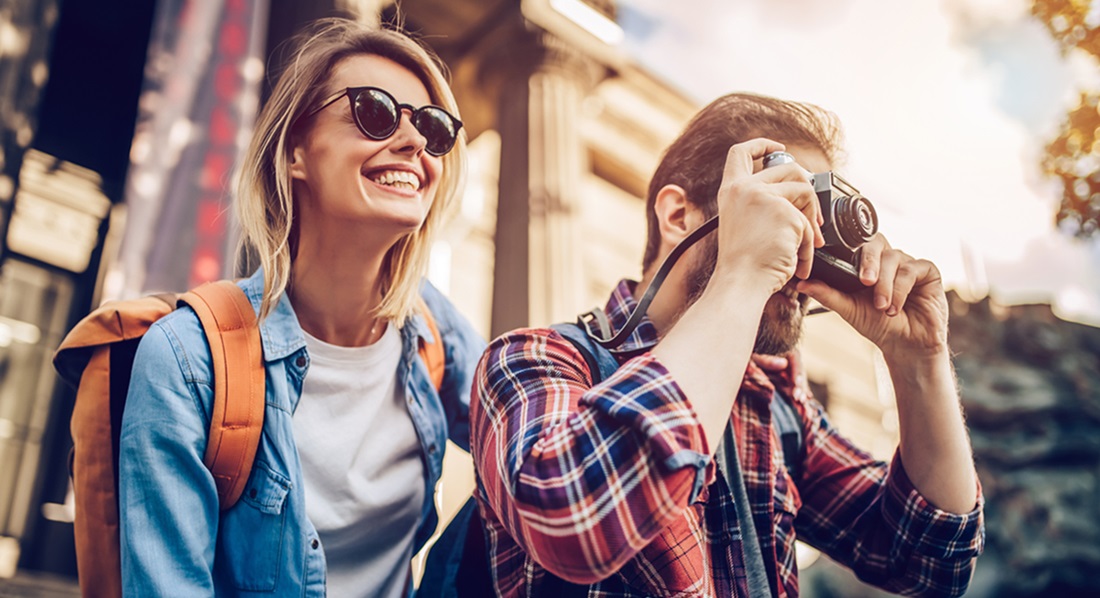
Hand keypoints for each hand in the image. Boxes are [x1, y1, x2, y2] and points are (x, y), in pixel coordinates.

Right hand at [711, 139, 823, 294]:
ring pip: (805, 191)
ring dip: (811, 219)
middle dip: (807, 191)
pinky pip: (809, 222)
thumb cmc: (743, 264)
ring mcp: (764, 197)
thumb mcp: (744, 222)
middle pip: (788, 167)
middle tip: (811, 216)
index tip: (778, 147)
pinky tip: (799, 260)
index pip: (741, 152)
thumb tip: (797, 190)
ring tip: (806, 244)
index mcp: (731, 190)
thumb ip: (761, 202)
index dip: (762, 144)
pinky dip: (808, 244)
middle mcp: (745, 188)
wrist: (741, 283)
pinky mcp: (784, 211)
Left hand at [796, 233, 948, 359]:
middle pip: (877, 243)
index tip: (839, 266)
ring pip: (894, 259)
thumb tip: (801, 283)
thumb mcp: (848, 309)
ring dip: (886, 284)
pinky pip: (913, 269)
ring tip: (882, 306)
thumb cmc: (877, 325)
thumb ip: (826, 294)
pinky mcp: (927, 271)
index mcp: (867, 263)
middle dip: (869, 262)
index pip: (858, 243)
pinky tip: (895, 307)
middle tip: (865, 282)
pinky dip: (902, 289)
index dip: (850, 248)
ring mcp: (908, 263)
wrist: (905, 345)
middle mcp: (888, 259)